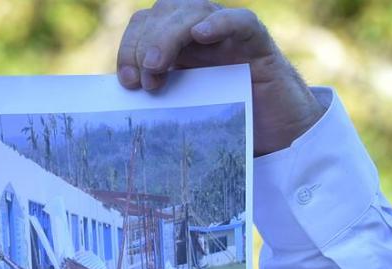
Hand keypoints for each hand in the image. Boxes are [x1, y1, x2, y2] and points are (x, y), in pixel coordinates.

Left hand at [116, 0, 325, 154]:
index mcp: (176, 44)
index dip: (128, 48)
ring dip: (167, 37)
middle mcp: (199, 31)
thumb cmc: (224, 121)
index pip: (143, 25)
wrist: (276, 133)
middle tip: (144, 81)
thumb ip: (155, 96)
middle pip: (162, 13)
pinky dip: (218, 23)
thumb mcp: (180, 108)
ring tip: (157, 67)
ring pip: (191, 13)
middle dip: (144, 44)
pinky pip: (238, 21)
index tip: (126, 82)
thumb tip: (115, 106)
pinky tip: (200, 35)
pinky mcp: (256, 42)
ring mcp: (227, 33)